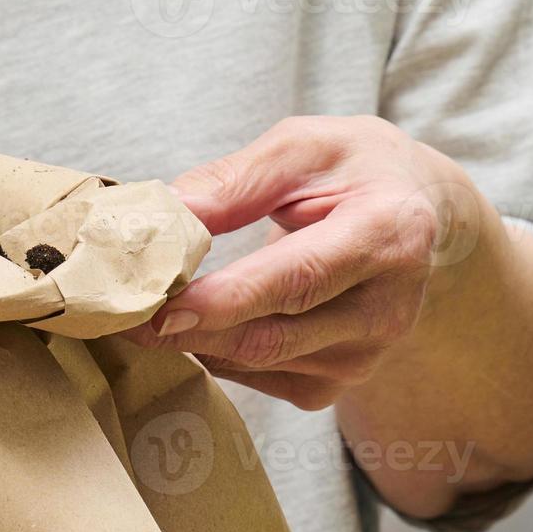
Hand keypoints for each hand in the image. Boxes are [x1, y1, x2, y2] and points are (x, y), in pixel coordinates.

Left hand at [129, 115, 496, 410]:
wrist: (418, 219)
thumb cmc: (355, 171)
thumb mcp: (303, 147)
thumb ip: (234, 181)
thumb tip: (163, 213)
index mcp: (388, 236)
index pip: (297, 280)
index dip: (224, 299)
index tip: (158, 303)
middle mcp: (387, 310)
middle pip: (269, 335)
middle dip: (184, 327)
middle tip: (114, 308)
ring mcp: (364, 356)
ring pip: (253, 362)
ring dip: (189, 339)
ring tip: (139, 304)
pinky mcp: (337, 384)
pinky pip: (254, 377)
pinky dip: (210, 350)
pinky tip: (189, 320)